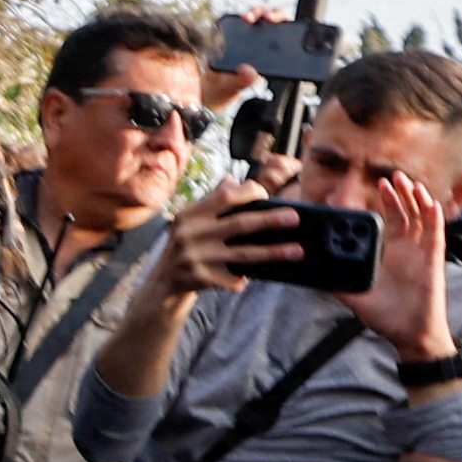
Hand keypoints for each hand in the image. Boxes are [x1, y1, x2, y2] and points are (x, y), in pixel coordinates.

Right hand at [148, 183, 310, 298]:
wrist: (164, 280)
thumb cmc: (187, 243)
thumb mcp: (191, 220)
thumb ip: (213, 201)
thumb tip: (235, 181)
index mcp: (190, 215)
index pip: (225, 197)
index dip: (249, 194)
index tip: (266, 194)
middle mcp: (191, 234)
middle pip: (239, 224)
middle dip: (270, 220)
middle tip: (295, 218)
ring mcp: (197, 258)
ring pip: (244, 254)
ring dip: (274, 253)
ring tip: (297, 251)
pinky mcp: (202, 279)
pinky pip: (235, 279)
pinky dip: (246, 278)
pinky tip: (261, 275)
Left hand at [338, 167, 456, 356]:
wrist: (410, 336)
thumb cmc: (388, 317)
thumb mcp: (357, 296)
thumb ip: (339, 283)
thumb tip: (316, 275)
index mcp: (392, 253)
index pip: (392, 220)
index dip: (388, 202)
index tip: (378, 185)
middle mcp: (408, 250)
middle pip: (407, 213)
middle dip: (401, 193)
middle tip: (391, 175)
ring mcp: (421, 254)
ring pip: (422, 219)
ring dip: (416, 199)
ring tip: (407, 182)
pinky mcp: (433, 262)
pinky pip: (435, 236)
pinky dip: (433, 219)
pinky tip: (429, 204)